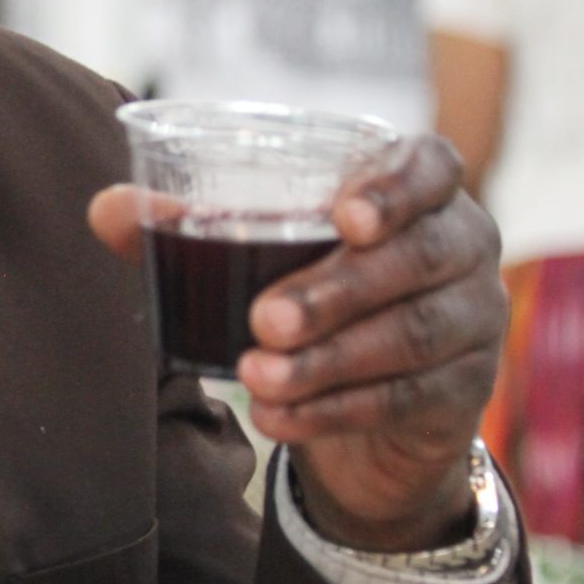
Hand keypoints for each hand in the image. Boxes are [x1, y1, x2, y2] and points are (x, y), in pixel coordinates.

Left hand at [89, 136, 507, 551]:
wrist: (368, 408)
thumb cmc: (311, 294)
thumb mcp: (257, 255)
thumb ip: (187, 226)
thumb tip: (107, 209)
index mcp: (420, 191)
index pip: (433, 165)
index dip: (396, 187)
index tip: (344, 216)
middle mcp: (464, 245)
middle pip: (420, 257)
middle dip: (336, 290)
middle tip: (262, 320)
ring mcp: (476, 319)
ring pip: (413, 335)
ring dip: (327, 360)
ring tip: (252, 376)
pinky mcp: (466, 391)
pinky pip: (406, 399)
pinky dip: (333, 410)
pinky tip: (275, 417)